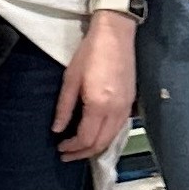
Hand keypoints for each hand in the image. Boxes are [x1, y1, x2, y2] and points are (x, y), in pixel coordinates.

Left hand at [54, 13, 136, 161]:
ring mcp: (126, 108)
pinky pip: (119, 129)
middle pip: (101, 144)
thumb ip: (64, 107)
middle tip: (66, 155)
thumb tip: (57, 129)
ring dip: (95, 148)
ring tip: (78, 149)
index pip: (86, 138)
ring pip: (112, 139)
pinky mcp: (131, 103)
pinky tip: (95, 136)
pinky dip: (106, 138)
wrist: (116, 34)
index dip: (72, 147)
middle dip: (83, 153)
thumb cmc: (90, 52)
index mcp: (99, 104)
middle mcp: (116, 111)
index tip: (59, 148)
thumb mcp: (70, 78)